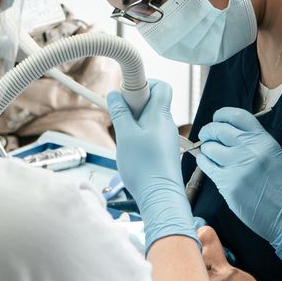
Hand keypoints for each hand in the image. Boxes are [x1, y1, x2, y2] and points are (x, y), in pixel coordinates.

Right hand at [107, 82, 195, 248]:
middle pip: (152, 103)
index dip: (146, 84)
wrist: (160, 197)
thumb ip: (120, 113)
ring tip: (123, 138)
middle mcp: (167, 124)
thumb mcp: (126, 136)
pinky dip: (138, 136)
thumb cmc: (144, 166)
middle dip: (133, 106)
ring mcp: (166, 139)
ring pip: (149, 120)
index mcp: (161, 115)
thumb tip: (114, 94)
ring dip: (133, 123)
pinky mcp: (163, 152)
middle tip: (120, 118)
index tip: (127, 94)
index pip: (162, 87)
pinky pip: (150, 135)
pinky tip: (130, 150)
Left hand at [196, 107, 281, 259]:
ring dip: (206, 148)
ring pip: (209, 148)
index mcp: (263, 139)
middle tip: (207, 135)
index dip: (222, 114)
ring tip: (210, 152)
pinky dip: (203, 162)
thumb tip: (230, 131)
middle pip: (218, 129)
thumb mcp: (275, 153)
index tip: (217, 118)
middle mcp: (249, 149)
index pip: (236, 116)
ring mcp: (237, 167)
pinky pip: (207, 166)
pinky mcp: (227, 185)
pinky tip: (207, 163)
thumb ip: (255, 140)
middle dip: (209, 131)